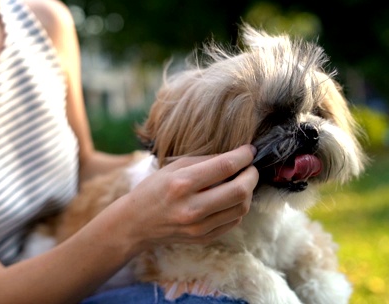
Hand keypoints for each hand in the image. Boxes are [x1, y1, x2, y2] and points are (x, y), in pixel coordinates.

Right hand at [120, 145, 258, 249]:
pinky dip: (237, 207)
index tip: (250, 150)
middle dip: (252, 175)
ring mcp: (199, 227)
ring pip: (241, 208)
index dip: (244, 156)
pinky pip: (233, 222)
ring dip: (248, 192)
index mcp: (182, 183)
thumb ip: (204, 161)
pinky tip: (231, 198)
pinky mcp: (203, 238)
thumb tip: (234, 156)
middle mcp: (191, 208)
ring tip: (241, 182)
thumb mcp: (173, 167)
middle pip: (240, 190)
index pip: (225, 166)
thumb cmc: (154, 189)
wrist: (136, 223)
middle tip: (251, 167)